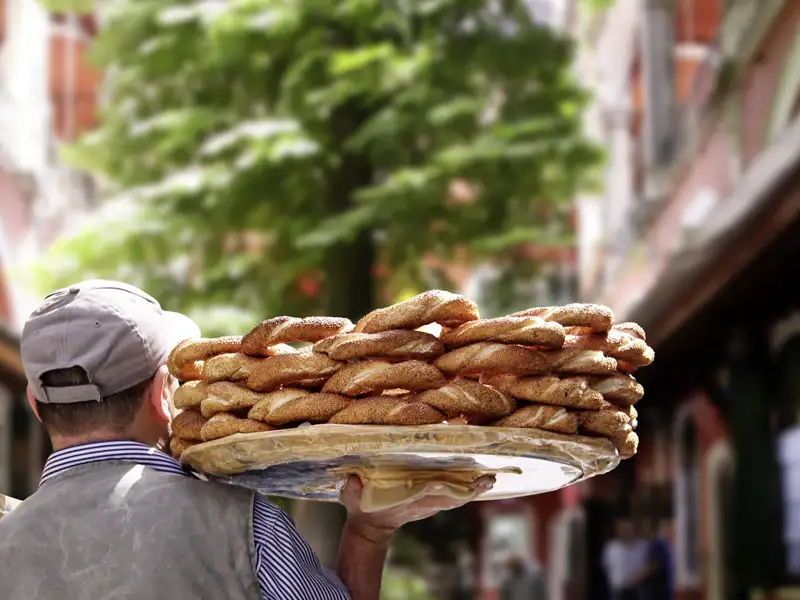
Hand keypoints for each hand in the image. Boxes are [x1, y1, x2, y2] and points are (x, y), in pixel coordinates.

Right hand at [339, 475, 494, 543]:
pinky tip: (479, 479)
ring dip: (473, 488)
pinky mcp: (431, 499)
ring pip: (457, 496)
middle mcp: (424, 502)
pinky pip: (453, 495)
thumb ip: (352, 490)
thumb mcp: (353, 499)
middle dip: (471, 487)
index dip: (449, 489)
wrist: (372, 526)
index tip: (467, 481)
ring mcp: (430, 502)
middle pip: (453, 495)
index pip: (434, 494)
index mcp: (410, 500)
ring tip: (490, 478)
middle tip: (489, 478)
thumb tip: (353, 480)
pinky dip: (467, 488)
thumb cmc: (363, 508)